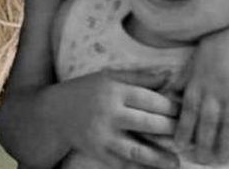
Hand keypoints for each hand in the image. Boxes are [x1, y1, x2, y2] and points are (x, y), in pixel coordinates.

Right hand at [51, 69, 179, 168]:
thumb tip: (169, 75)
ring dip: (160, 158)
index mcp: (113, 91)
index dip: (172, 107)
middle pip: (149, 124)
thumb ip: (139, 77)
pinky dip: (140, 167)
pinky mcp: (98, 152)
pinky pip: (123, 163)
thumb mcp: (107, 77)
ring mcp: (103, 136)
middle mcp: (109, 114)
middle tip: (183, 134)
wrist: (51, 114)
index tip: (182, 111)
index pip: (151, 100)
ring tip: (174, 162)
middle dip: (171, 130)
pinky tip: (152, 167)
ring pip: (138, 150)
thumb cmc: (83, 92)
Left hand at [175, 28, 228, 163]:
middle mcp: (213, 92)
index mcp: (197, 85)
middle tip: (200, 160)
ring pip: (227, 124)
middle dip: (203, 143)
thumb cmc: (213, 49)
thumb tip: (164, 96)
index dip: (183, 130)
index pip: (188, 112)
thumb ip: (179, 83)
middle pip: (207, 123)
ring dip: (223, 143)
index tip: (179, 146)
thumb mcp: (191, 65)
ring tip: (219, 159)